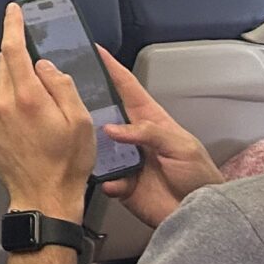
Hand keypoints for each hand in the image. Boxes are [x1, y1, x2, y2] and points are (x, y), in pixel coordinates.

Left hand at [0, 3, 92, 221]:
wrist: (43, 197)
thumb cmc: (66, 165)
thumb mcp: (80, 121)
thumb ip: (61, 85)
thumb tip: (45, 65)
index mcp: (27, 98)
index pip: (13, 49)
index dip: (13, 26)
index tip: (13, 12)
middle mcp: (2, 105)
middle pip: (7, 66)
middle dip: (23, 62)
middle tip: (43, 78)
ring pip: (3, 89)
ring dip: (20, 91)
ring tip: (43, 118)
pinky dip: (12, 109)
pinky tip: (30, 129)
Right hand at [96, 49, 224, 227]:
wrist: (197, 214)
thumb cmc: (199, 176)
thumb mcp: (181, 146)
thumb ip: (149, 133)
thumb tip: (112, 129)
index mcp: (149, 120)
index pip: (128, 88)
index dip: (112, 68)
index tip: (94, 50)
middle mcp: (131, 136)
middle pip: (103, 112)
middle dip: (85, 102)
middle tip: (64, 92)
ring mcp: (123, 158)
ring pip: (94, 144)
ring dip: (88, 144)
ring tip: (79, 142)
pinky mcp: (118, 182)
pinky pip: (101, 176)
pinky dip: (104, 179)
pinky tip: (114, 182)